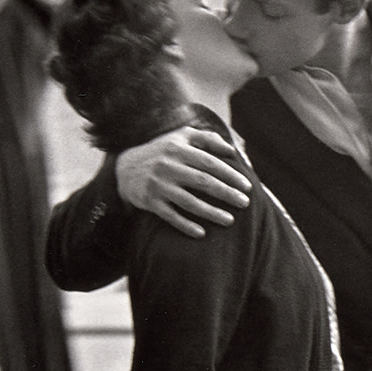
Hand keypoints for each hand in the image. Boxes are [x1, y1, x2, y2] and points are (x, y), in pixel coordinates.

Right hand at [115, 127, 250, 238]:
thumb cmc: (162, 151)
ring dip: (211, 212)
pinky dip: (185, 225)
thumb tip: (231, 150)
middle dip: (226, 194)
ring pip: (189, 202)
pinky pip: (170, 216)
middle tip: (245, 203)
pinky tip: (201, 233)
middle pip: (203, 182)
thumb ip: (207, 139)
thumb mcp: (180, 137)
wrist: (124, 168)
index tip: (247, 186)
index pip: (209, 163)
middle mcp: (168, 166)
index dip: (230, 175)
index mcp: (178, 149)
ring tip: (230, 220)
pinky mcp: (150, 202)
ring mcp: (158, 185)